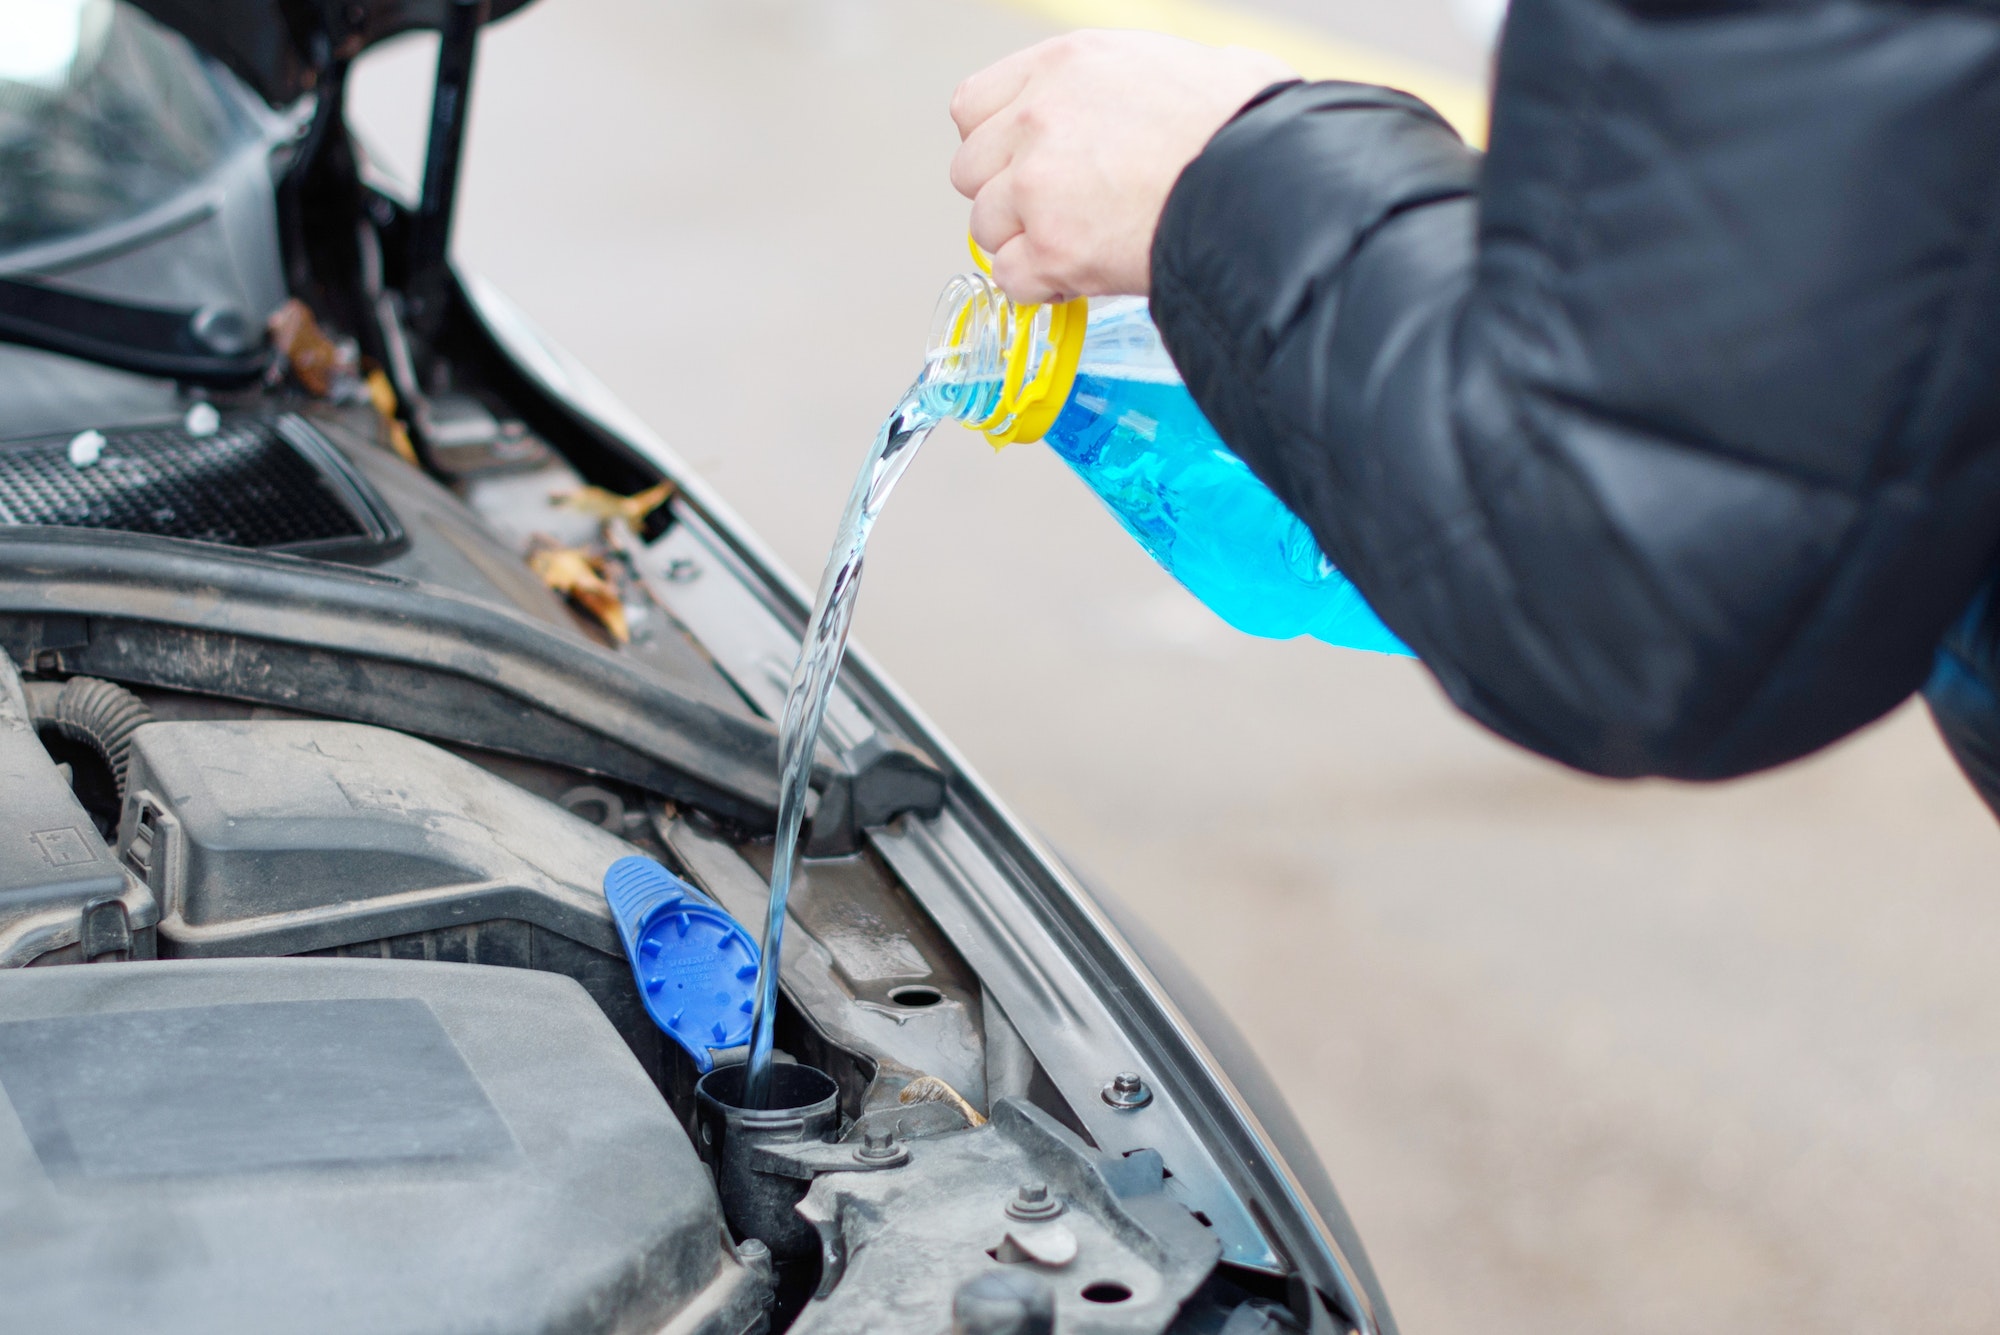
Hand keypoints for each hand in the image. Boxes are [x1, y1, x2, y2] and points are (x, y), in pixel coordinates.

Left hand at [950, 31, 1295, 303]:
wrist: (1266, 185)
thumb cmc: (1250, 129)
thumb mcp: (1197, 64)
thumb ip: (1153, 77)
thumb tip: (1208, 75)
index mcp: (1063, 64)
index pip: (973, 106)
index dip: (997, 144)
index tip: (1026, 165)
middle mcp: (1036, 118)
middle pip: (970, 171)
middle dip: (1007, 197)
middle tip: (1058, 214)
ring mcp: (1036, 186)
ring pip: (986, 229)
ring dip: (1026, 245)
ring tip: (1081, 248)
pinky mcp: (1050, 248)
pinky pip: (1012, 280)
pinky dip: (1042, 288)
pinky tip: (1082, 280)